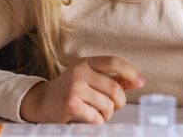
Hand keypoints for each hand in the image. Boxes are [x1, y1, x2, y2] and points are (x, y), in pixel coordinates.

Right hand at [19, 56, 144, 123]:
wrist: (42, 101)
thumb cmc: (71, 90)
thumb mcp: (89, 78)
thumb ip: (112, 79)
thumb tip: (138, 81)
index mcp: (85, 63)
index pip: (113, 62)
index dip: (130, 71)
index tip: (140, 82)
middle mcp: (79, 72)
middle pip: (114, 88)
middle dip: (120, 101)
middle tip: (115, 106)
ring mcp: (74, 88)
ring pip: (107, 105)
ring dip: (108, 114)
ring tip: (99, 113)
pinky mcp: (71, 105)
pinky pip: (96, 117)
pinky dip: (98, 121)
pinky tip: (90, 118)